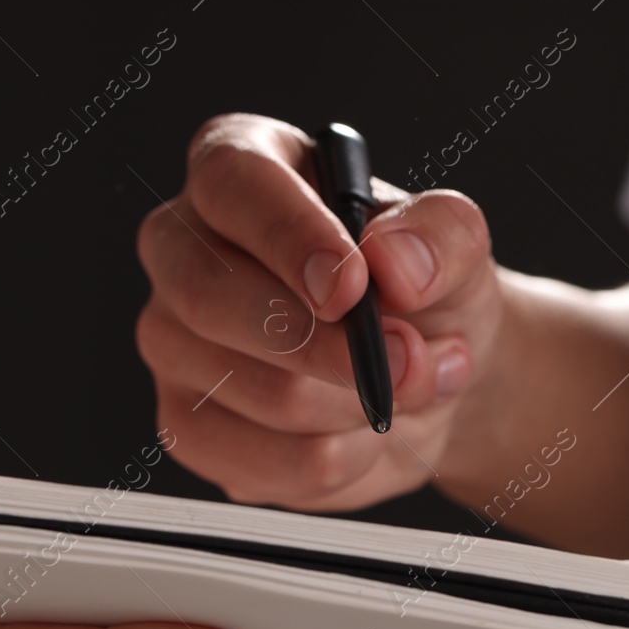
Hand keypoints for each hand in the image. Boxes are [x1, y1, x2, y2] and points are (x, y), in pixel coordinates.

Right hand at [136, 113, 510, 510]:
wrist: (430, 369)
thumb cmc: (423, 285)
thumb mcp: (455, 242)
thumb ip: (440, 234)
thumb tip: (395, 262)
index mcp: (238, 166)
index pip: (231, 183)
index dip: (289, 235)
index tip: (351, 285)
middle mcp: (183, 250)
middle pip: (208, 296)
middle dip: (326, 346)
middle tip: (410, 359)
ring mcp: (173, 343)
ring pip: (255, 391)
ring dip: (359, 405)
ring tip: (409, 383)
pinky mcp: (187, 427)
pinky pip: (259, 462)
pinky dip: (338, 459)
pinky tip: (361, 430)